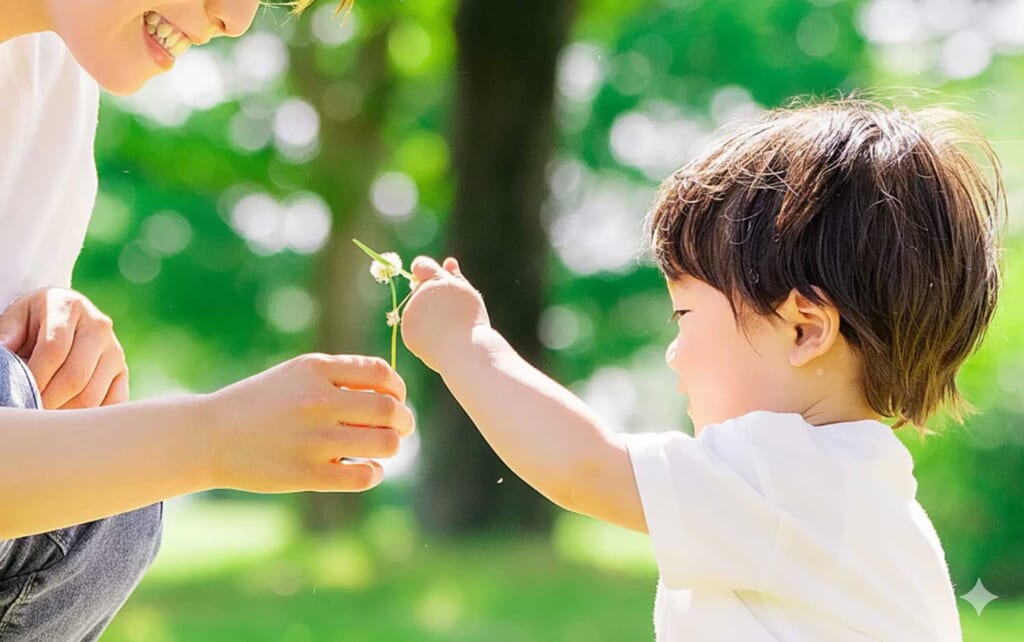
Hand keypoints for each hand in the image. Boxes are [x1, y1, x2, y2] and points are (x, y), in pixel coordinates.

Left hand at [0, 288, 127, 408]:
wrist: (63, 317)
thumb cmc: (33, 322)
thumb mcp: (14, 320)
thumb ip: (6, 337)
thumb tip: (3, 365)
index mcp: (68, 307)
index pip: (54, 350)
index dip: (34, 378)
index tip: (18, 395)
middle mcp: (99, 326)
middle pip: (75, 376)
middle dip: (48, 401)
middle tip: (29, 414)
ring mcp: (114, 350)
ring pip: (92, 396)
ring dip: (65, 414)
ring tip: (44, 418)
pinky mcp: (122, 371)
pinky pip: (111, 404)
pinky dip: (89, 419)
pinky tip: (68, 420)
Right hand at [205, 353, 414, 492]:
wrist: (209, 436)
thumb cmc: (261, 403)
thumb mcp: (297, 373)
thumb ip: (342, 374)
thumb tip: (393, 390)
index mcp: (317, 370)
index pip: (383, 375)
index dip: (399, 390)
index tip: (396, 400)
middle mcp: (318, 401)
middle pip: (391, 410)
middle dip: (404, 420)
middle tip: (401, 427)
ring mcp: (314, 439)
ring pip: (386, 444)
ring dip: (392, 446)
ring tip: (380, 448)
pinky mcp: (308, 474)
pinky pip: (364, 476)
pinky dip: (373, 473)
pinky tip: (364, 469)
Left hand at [401, 256, 491, 371]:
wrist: (466, 352)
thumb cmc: (471, 321)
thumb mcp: (467, 295)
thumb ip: (455, 277)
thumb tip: (448, 262)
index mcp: (437, 281)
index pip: (421, 265)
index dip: (424, 269)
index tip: (427, 275)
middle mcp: (420, 294)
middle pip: (419, 289)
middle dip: (431, 297)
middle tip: (450, 312)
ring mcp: (411, 314)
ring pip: (416, 309)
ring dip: (427, 315)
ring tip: (446, 328)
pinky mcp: (407, 331)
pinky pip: (413, 327)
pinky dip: (422, 332)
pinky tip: (438, 339)